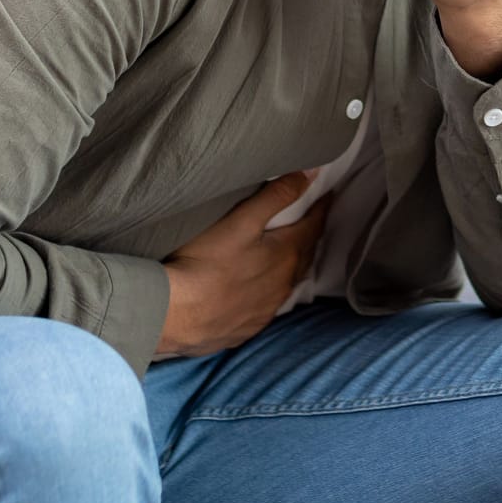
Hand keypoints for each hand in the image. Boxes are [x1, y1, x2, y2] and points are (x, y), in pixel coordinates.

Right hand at [158, 169, 331, 357]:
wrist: (174, 315)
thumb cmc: (205, 263)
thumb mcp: (241, 221)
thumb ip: (277, 196)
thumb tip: (311, 174)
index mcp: (286, 256)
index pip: (313, 226)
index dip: (321, 209)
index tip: (327, 196)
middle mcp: (282, 285)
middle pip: (305, 256)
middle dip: (310, 237)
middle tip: (312, 222)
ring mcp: (265, 310)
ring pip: (288, 284)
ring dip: (292, 267)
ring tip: (290, 255)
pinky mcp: (246, 328)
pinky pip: (267, 307)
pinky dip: (270, 293)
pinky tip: (260, 292)